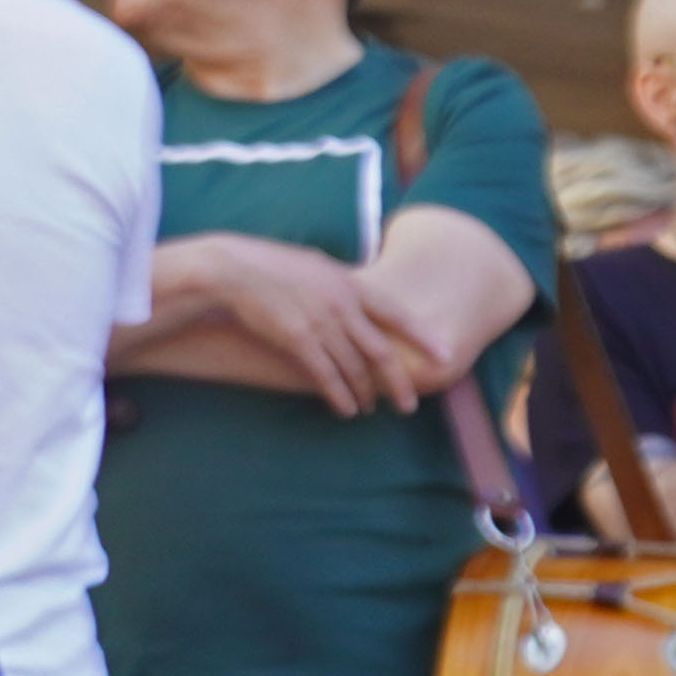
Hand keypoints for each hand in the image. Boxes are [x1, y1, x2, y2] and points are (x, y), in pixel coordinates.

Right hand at [186, 233, 428, 414]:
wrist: (230, 268)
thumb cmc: (271, 267)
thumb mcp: (315, 266)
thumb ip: (342, 286)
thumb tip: (363, 301)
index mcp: (347, 282)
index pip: (396, 312)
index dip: (423, 336)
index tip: (445, 356)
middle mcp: (340, 303)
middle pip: (381, 351)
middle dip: (398, 382)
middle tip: (408, 405)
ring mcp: (319, 321)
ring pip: (355, 368)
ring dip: (366, 393)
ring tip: (370, 408)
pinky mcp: (297, 338)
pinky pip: (326, 375)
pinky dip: (339, 395)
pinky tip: (347, 409)